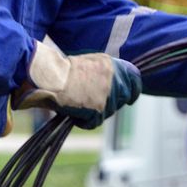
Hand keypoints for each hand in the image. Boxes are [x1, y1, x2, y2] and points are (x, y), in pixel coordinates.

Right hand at [14, 44, 141, 128]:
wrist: (51, 78)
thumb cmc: (64, 72)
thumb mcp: (90, 64)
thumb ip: (105, 74)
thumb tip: (117, 87)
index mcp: (112, 65)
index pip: (135, 79)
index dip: (134, 90)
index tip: (130, 97)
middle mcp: (114, 79)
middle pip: (123, 99)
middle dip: (110, 104)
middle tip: (92, 102)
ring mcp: (108, 95)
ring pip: (108, 112)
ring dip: (95, 112)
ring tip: (78, 102)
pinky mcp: (98, 109)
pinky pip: (94, 122)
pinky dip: (84, 121)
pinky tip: (74, 111)